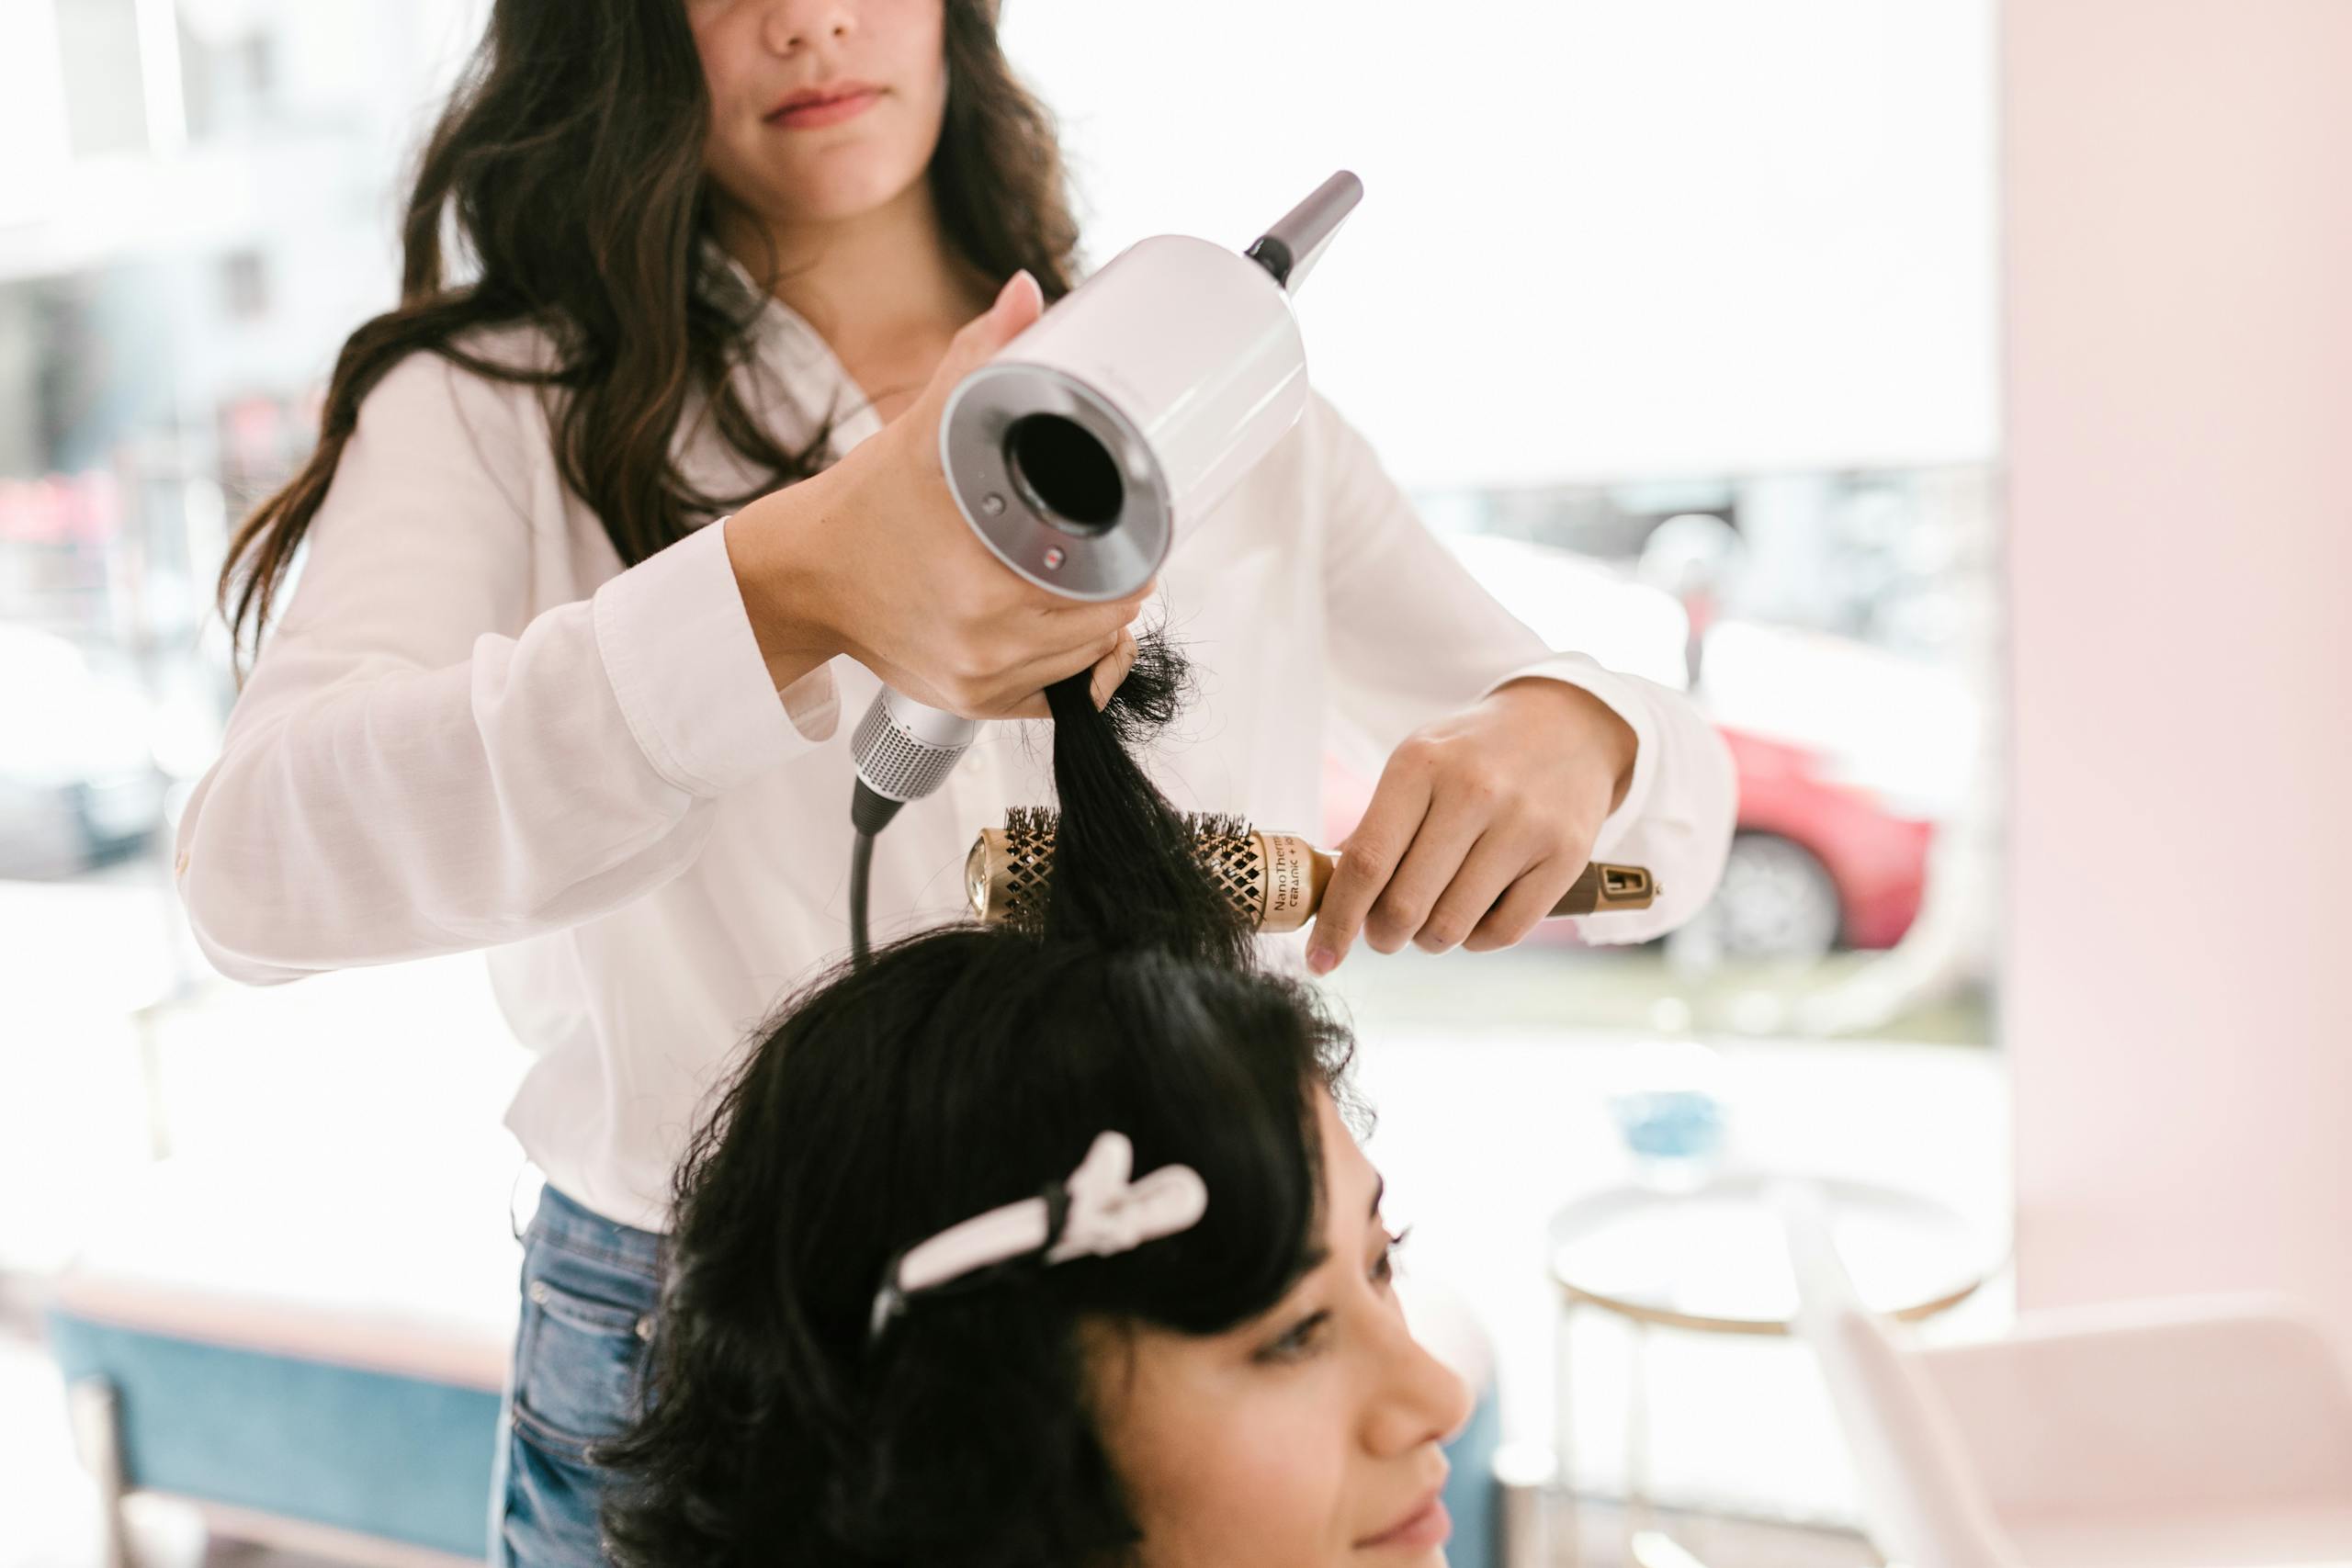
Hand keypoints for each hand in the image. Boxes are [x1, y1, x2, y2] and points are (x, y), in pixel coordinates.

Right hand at [726, 270, 1145, 718]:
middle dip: (1119, 580)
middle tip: (1109, 546)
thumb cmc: (865, 506)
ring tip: (1083, 579)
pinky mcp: (974, 704)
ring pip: (1090, 659)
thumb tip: (1028, 293)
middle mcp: (986, 640)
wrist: (802, 578)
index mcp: (985, 578)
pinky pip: (1061, 697)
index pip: (1115, 579)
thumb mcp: (924, 427)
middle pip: (1110, 620)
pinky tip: (1063, 627)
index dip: (1137, 550)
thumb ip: (982, 358)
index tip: (1134, 525)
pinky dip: (1073, 664)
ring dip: (1099, 623)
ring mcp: (981, 680)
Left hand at [1306, 680, 1637, 971]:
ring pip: (1452, 926)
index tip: (1321, 959)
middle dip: (1384, 936)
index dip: (1338, 920)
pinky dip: (1476, 940)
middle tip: (1385, 932)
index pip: (1366, 862)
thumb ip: (1375, 827)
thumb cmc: (1473, 756)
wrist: (1567, 726)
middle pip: (1406, 905)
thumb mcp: (1418, 764)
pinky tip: (1474, 916)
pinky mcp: (1565, 855)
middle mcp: (1474, 792)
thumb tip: (1331, 898)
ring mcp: (1524, 824)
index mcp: (1420, 766)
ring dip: (1429, 940)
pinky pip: (1503, 933)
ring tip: (1431, 919)